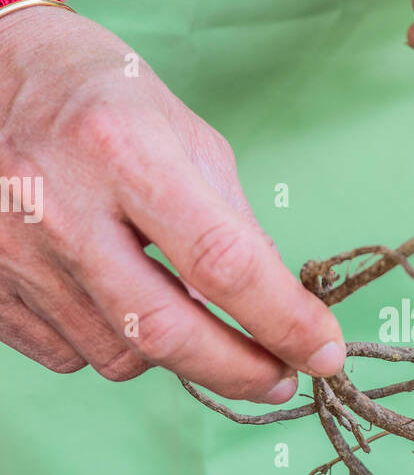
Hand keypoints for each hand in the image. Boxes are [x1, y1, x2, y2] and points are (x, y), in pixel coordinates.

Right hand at [0, 7, 344, 398]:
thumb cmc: (97, 95)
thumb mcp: (181, 130)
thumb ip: (232, 220)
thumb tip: (278, 306)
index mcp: (119, 147)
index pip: (221, 261)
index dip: (282, 320)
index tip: (322, 352)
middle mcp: (57, 204)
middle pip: (164, 330)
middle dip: (238, 370)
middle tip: (280, 379)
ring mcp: (11, 253)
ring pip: (118, 355)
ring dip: (173, 354)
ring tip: (183, 311)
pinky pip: (70, 355)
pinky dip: (113, 344)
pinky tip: (118, 301)